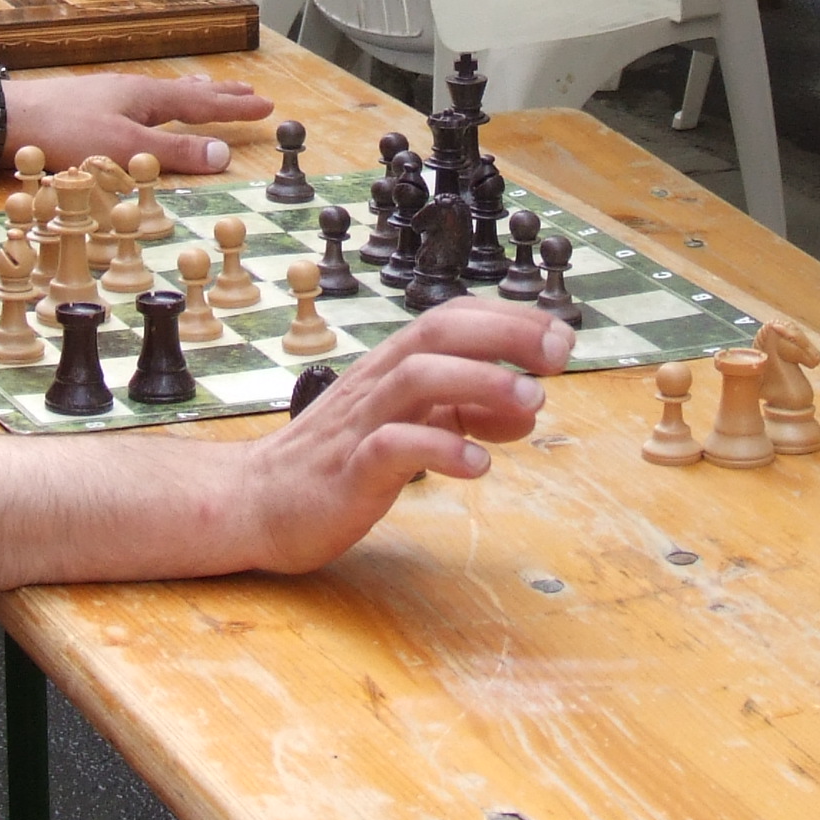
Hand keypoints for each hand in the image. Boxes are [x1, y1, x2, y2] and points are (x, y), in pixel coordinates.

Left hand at [10, 71, 275, 174]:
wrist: (6, 118)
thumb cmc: (65, 131)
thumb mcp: (126, 147)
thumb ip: (175, 151)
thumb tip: (224, 154)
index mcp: (146, 97)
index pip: (203, 104)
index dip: (236, 108)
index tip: (268, 106)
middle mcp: (131, 91)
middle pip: (186, 92)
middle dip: (219, 94)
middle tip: (247, 90)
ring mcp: (108, 97)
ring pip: (162, 94)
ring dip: (191, 96)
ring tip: (206, 93)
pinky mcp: (87, 108)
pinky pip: (140, 102)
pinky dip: (160, 104)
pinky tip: (146, 110)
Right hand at [226, 302, 568, 569]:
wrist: (258, 501)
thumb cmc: (339, 460)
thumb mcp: (413, 427)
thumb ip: (467, 413)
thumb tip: (530, 406)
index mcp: (393, 367)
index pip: (451, 318)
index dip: (509, 320)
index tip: (560, 339)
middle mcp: (377, 383)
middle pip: (438, 333)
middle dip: (505, 334)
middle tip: (559, 356)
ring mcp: (360, 424)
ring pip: (417, 379)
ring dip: (481, 384)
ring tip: (531, 404)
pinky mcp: (347, 470)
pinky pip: (391, 447)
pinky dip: (440, 450)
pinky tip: (478, 464)